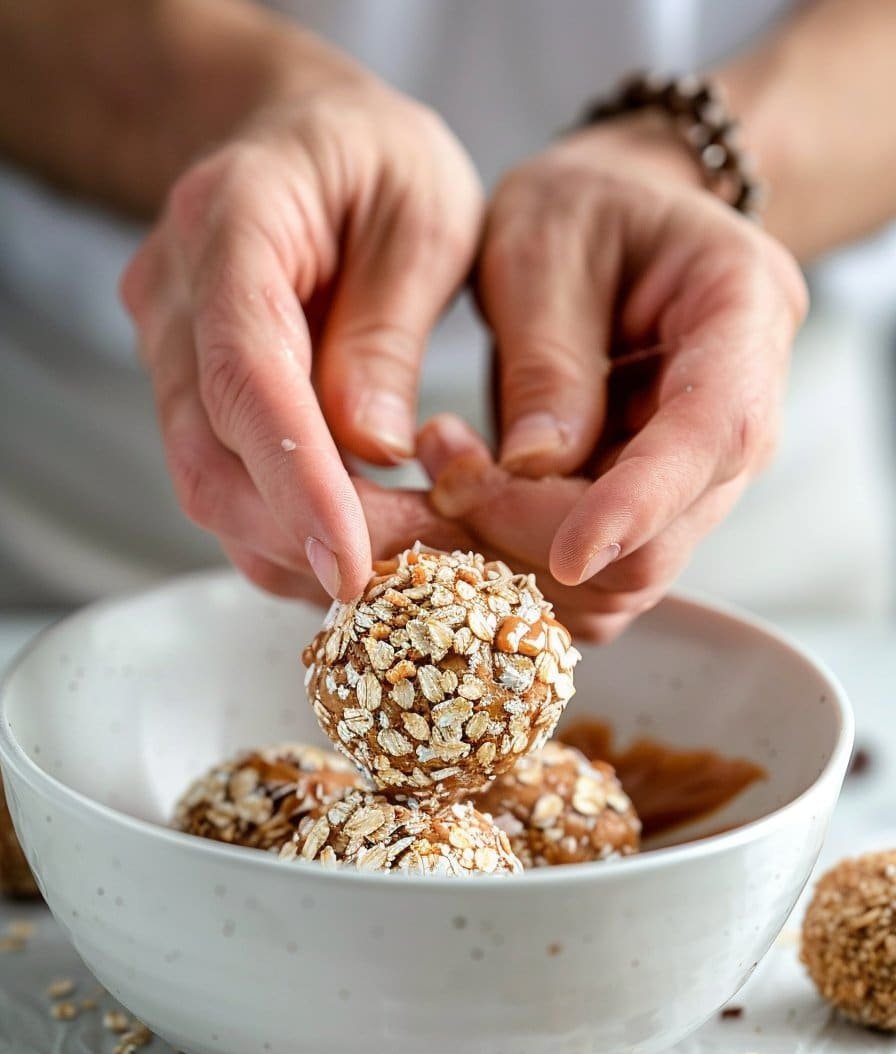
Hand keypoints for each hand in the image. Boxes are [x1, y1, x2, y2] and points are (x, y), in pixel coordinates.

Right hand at [121, 33, 481, 601]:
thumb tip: (373, 448)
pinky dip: (289, 535)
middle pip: (209, 457)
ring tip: (408, 567)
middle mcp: (175, 296)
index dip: (296, 481)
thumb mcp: (426, 212)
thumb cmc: (379, 161)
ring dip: (301, 550)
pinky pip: (227, 487)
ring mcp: (168, 351)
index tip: (352, 562)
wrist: (305, 139)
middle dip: (309, 536)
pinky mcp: (188, 396)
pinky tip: (364, 547)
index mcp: (234, 222)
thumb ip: (391, 328)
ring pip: (210, 489)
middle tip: (421, 572)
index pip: (244, 375)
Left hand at [428, 115, 807, 638]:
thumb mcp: (543, 240)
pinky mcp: (648, 516)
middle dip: (535, 534)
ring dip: (515, 558)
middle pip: (661, 541)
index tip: (569, 551)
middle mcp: (741, 421)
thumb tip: (535, 469)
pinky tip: (468, 501)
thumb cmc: (582, 208)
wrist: (614, 221)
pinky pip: (592, 582)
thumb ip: (546, 355)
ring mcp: (697, 482)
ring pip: (621, 582)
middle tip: (443, 467)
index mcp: (744, 316)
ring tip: (446, 469)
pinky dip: (518, 568)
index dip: (639, 506)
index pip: (712, 438)